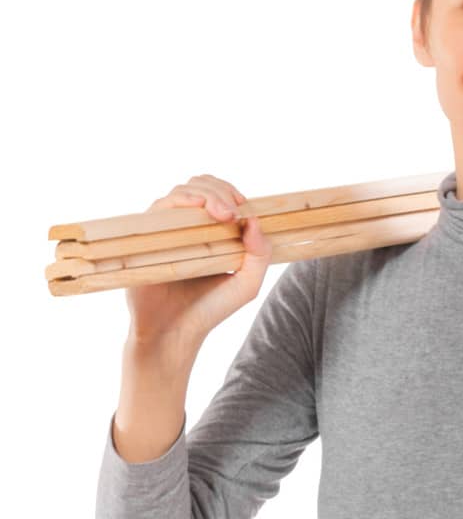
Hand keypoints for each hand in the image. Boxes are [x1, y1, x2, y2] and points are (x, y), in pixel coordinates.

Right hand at [125, 173, 272, 354]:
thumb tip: (256, 219)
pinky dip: (181, 201)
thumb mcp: (246, 284)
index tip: (244, 206)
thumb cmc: (209, 310)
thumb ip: (260, 254)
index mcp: (210, 233)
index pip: (219, 196)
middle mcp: (187, 227)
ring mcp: (166, 231)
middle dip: (221, 190)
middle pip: (201, 185)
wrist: (175, 333)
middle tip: (233, 211)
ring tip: (224, 213)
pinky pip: (160, 207)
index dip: (231, 193)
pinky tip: (199, 210)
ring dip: (206, 193)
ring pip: (182, 191)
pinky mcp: (147, 237)